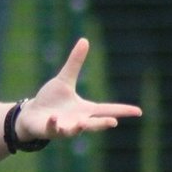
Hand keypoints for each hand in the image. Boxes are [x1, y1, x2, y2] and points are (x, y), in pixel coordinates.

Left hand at [17, 38, 141, 141]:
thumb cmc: (51, 99)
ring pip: (74, 131)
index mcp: (85, 109)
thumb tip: (85, 40)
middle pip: (94, 124)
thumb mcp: (64, 79)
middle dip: (103, 124)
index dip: (123, 110)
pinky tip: (53, 118)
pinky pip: (53, 128)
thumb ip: (75, 63)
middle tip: (114, 122)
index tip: (139, 111)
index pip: (108, 109)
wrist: (32, 115)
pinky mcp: (49, 130)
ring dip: (79, 127)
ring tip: (82, 123)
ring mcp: (64, 127)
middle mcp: (78, 120)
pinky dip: (54, 124)